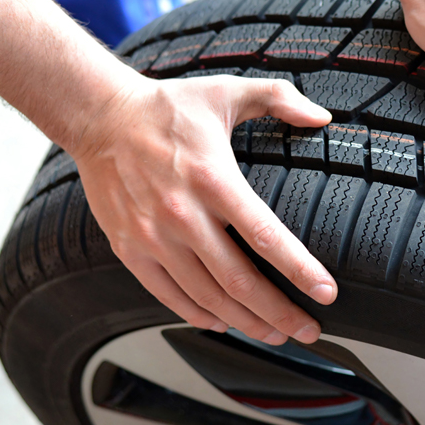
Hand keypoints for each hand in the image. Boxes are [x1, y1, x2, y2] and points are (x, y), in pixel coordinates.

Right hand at [70, 74, 336, 344]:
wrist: (99, 117)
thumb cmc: (167, 107)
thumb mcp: (227, 91)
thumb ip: (279, 98)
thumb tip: (322, 116)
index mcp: (213, 178)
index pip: (265, 235)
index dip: (300, 269)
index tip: (326, 292)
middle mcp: (182, 214)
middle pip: (239, 280)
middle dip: (279, 312)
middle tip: (308, 330)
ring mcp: (153, 237)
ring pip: (206, 296)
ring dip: (245, 321)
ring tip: (275, 333)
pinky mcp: (129, 249)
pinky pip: (168, 295)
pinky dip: (199, 315)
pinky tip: (225, 323)